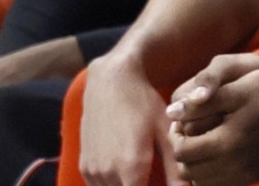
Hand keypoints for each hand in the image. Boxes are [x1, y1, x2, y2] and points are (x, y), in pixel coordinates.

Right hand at [79, 55, 182, 185]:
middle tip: (158, 178)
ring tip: (146, 174)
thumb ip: (175, 166)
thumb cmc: (144, 103)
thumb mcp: (165, 130)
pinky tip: (129, 173)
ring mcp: (92, 171)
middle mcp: (107, 173)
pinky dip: (115, 185)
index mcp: (131, 167)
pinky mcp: (84, 167)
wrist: (110, 82)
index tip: (165, 184)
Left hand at [167, 68, 258, 185]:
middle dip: (184, 152)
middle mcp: (235, 165)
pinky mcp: (255, 176)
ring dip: (197, 165)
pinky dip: (213, 172)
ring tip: (204, 142)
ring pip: (202, 182)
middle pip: (188, 171)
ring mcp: (246, 174)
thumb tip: (170, 113)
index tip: (184, 122)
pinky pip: (221, 183)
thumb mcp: (235, 89)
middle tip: (191, 132)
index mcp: (226, 142)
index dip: (176, 136)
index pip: (181, 152)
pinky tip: (220, 151)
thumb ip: (200, 104)